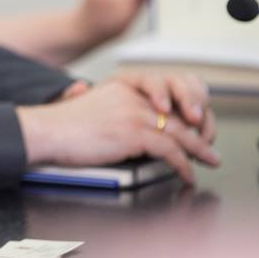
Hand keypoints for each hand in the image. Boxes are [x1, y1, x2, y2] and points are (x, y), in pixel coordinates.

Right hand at [18, 77, 219, 183]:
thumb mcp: (98, 105)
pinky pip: (170, 150)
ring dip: (200, 150)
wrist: (47, 131)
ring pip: (181, 130)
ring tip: (210, 160)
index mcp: (125, 83)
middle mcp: (133, 94)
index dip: (190, 103)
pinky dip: (183, 166)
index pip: (170, 86)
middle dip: (202, 128)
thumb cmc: (65, 125)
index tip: (199, 120)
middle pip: (180, 109)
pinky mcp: (133, 133)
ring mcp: (134, 112)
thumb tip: (140, 124)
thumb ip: (120, 106)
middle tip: (211, 144)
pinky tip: (186, 174)